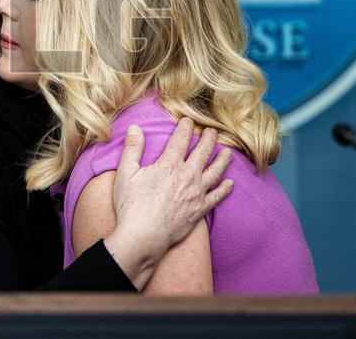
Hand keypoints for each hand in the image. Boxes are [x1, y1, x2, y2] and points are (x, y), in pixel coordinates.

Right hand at [102, 119, 232, 289]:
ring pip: (215, 172)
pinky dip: (225, 189)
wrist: (143, 236)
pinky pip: (217, 197)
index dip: (185, 128)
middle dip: (208, 139)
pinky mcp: (200, 210)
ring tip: (227, 152)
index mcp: (169, 164)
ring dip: (222, 160)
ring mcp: (196, 193)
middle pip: (202, 152)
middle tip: (213, 131)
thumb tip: (134, 128)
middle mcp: (187, 176)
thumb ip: (132, 148)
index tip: (188, 120)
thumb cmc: (131, 205)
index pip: (180, 140)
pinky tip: (230, 184)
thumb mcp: (126, 172)